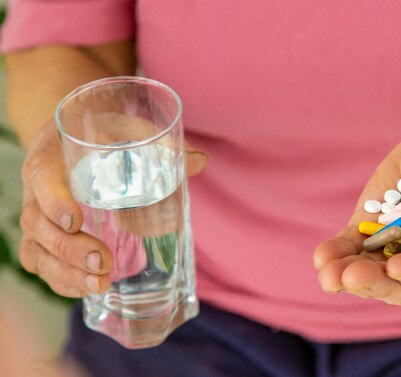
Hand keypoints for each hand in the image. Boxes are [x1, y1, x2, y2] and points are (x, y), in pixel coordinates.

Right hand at [18, 121, 206, 297]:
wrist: (76, 139)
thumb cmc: (104, 134)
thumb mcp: (128, 130)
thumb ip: (159, 143)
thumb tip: (199, 161)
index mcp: (53, 153)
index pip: (41, 175)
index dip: (53, 200)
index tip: (76, 221)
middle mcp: (37, 188)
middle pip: (37, 223)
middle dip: (68, 249)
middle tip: (103, 262)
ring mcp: (38, 216)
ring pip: (35, 250)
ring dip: (64, 272)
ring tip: (99, 284)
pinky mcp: (45, 238)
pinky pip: (40, 264)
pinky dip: (61, 281)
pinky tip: (88, 289)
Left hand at [313, 126, 400, 305]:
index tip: (398, 268)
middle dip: (376, 283)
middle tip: (352, 278)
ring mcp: (397, 246)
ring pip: (372, 271)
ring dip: (349, 275)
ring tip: (329, 274)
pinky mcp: (374, 228)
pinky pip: (353, 246)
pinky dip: (337, 252)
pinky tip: (321, 257)